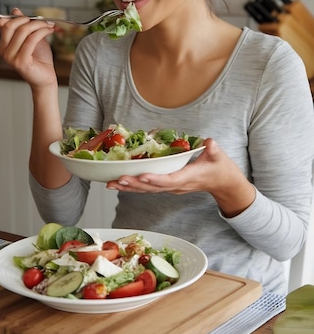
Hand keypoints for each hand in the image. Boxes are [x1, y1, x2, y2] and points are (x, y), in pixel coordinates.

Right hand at [0, 7, 56, 88]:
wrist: (46, 78)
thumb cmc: (39, 60)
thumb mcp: (30, 38)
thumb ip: (22, 26)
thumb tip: (15, 11)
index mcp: (3, 45)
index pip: (4, 24)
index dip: (19, 18)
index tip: (34, 18)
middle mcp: (4, 52)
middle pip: (11, 26)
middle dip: (29, 20)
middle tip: (43, 21)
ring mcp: (10, 58)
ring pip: (23, 31)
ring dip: (39, 25)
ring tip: (49, 26)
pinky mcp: (21, 62)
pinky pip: (31, 40)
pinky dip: (42, 32)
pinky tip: (50, 31)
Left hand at [107, 138, 255, 216]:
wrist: (222, 183)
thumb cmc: (220, 168)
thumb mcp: (219, 157)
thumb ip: (214, 150)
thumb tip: (211, 143)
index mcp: (187, 178)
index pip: (170, 180)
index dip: (156, 179)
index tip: (143, 176)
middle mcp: (176, 186)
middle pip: (153, 187)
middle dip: (135, 184)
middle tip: (117, 180)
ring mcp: (170, 188)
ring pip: (147, 190)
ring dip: (129, 187)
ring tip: (111, 184)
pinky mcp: (166, 187)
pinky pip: (147, 188)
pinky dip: (133, 186)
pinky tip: (119, 183)